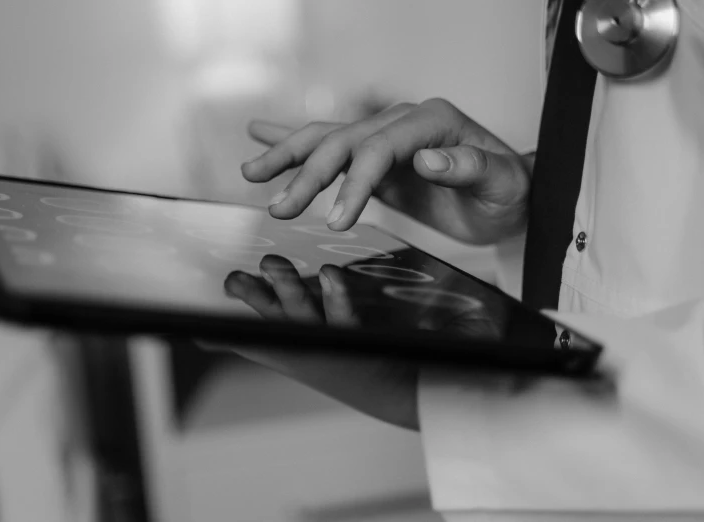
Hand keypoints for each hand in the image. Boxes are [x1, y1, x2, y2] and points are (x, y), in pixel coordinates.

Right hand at [197, 255, 419, 429]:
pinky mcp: (352, 335)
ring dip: (285, 285)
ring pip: (300, 309)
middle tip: (231, 280)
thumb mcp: (287, 353)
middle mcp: (298, 342)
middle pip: (268, 316)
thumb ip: (250, 341)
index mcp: (281, 345)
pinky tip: (329, 272)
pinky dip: (336, 293)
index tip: (196, 325)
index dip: (218, 332)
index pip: (244, 338)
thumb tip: (206, 339)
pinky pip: (343, 312)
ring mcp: (324, 340)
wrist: (383, 391)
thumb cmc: (331, 363)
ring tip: (271, 263)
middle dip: (250, 296)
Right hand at [242, 98, 531, 244]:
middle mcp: (401, 122)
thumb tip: (427, 157)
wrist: (507, 197)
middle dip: (308, 176)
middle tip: (280, 210)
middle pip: (343, 143)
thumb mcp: (503, 183)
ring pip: (326, 138)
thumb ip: (470, 167)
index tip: (335, 222)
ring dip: (287, 156)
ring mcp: (383, 136)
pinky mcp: (373, 157)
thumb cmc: (508, 192)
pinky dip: (293, 140)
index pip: (379, 149)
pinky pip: (329, 143)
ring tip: (251, 172)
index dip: (353, 184)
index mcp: (431, 121)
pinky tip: (261, 135)